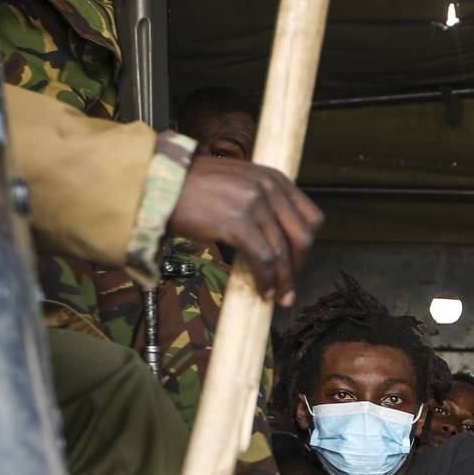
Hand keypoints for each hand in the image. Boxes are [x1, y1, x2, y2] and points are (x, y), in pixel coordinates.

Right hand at [167, 156, 322, 305]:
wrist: (162, 183)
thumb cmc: (194, 187)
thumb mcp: (240, 182)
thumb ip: (263, 200)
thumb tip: (277, 238)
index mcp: (274, 178)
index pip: (312, 217)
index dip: (307, 246)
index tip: (297, 263)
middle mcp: (269, 188)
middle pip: (302, 238)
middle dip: (298, 267)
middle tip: (290, 287)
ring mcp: (254, 204)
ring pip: (282, 253)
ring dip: (283, 281)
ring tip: (278, 297)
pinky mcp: (237, 223)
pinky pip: (263, 260)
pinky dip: (266, 280)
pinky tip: (263, 290)